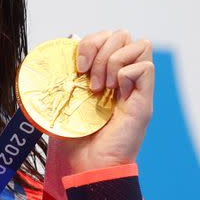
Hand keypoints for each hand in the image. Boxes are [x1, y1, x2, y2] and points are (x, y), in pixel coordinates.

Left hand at [48, 30, 153, 174]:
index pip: (108, 36)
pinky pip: (145, 68)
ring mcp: (136, 89)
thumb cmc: (74, 140)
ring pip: (139, 45)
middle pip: (124, 34)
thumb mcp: (63, 101)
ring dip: (113, 60)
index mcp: (106, 74)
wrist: (86, 165)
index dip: (91, 42)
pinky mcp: (144, 102)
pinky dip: (126, 74)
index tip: (77, 66)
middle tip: (89, 79)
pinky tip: (114, 93)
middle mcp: (124, 78)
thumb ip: (64, 77)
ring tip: (100, 87)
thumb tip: (54, 54)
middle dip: (101, 48)